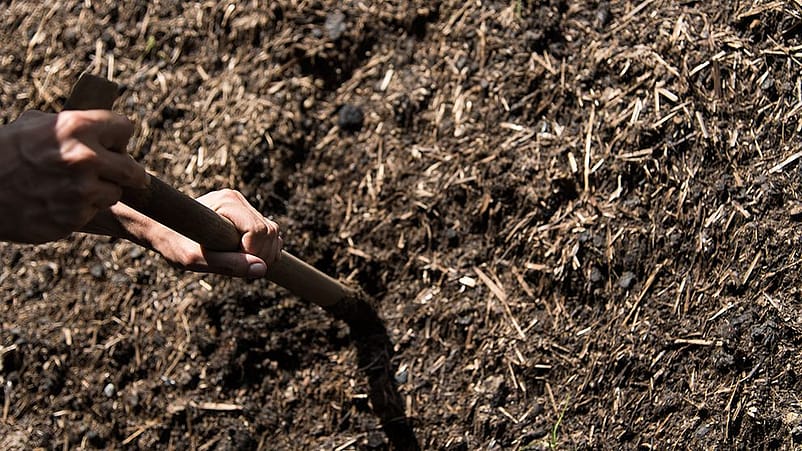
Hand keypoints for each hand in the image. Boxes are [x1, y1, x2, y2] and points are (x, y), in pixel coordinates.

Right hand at [0, 110, 145, 242]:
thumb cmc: (3, 153)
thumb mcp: (33, 125)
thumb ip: (71, 125)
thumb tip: (99, 126)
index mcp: (77, 127)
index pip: (125, 128)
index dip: (117, 136)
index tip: (113, 143)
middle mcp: (85, 158)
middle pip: (133, 170)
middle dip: (126, 171)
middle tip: (119, 174)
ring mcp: (82, 191)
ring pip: (115, 193)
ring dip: (100, 192)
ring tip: (72, 187)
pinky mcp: (75, 217)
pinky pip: (93, 211)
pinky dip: (81, 208)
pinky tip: (57, 201)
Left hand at [127, 189, 282, 277]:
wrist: (160, 229)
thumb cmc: (173, 243)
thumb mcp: (197, 260)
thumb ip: (229, 265)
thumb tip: (261, 269)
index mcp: (226, 203)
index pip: (259, 232)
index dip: (254, 254)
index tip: (237, 267)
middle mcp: (237, 199)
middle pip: (269, 231)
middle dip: (261, 256)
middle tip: (240, 270)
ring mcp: (241, 205)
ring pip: (272, 232)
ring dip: (264, 253)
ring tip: (242, 265)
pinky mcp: (243, 213)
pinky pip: (267, 233)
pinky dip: (263, 249)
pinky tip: (247, 258)